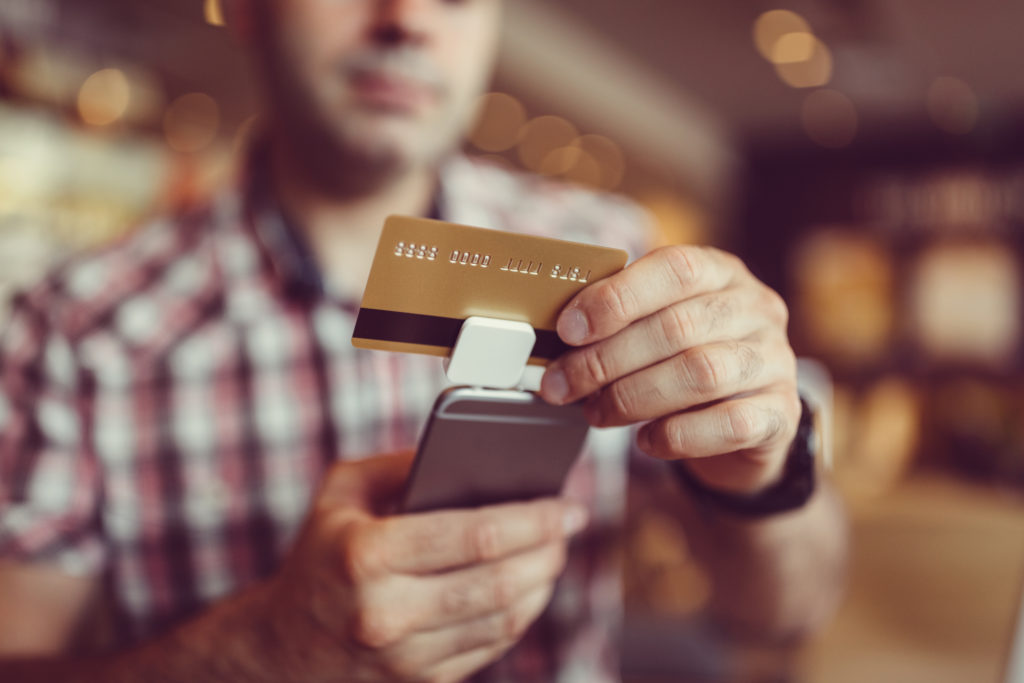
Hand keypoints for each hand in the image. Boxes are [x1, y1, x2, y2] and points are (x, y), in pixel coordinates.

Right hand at [256, 453, 586, 682]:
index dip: (533, 518)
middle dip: (548, 548)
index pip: (475, 536)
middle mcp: (386, 613)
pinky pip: (490, 647)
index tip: (566, 504)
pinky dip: (521, 615)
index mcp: (366, 556)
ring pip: (503, 619)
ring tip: (555, 552)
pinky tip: (530, 587)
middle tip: (570, 524)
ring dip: (542, 582)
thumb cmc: (320, 555)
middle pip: (498, 581)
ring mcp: (405, 658)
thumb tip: (471, 452)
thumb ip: (402, 463)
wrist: (281, 648)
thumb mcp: (341, 492)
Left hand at [539, 245, 799, 494]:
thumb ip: (621, 321)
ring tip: (595, 413)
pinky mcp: (782, 414)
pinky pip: (729, 424)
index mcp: (721, 273)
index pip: (674, 269)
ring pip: (700, 374)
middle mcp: (756, 309)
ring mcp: (776, 361)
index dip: (616, 298)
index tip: (568, 330)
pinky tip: (646, 441)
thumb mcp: (657, 326)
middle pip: (677, 328)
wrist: (744, 422)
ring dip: (633, 397)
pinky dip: (678, 434)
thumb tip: (560, 338)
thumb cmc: (683, 361)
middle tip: (562, 385)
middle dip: (606, 359)